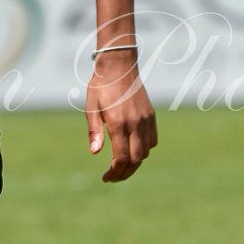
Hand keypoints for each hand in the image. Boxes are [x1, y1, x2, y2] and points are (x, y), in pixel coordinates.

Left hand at [86, 48, 156, 182]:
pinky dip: (143, 150)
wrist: (119, 66)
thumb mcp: (91, 107)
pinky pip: (152, 141)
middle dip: (125, 172)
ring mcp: (146, 120)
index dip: (115, 172)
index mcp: (119, 123)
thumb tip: (95, 153)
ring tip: (120, 166)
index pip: (121, 158)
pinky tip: (131, 149)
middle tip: (112, 177)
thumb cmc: (100, 87)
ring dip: (134, 162)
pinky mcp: (151, 116)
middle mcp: (135, 124)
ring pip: (145, 152)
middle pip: (136, 160)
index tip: (106, 178)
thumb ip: (94, 131)